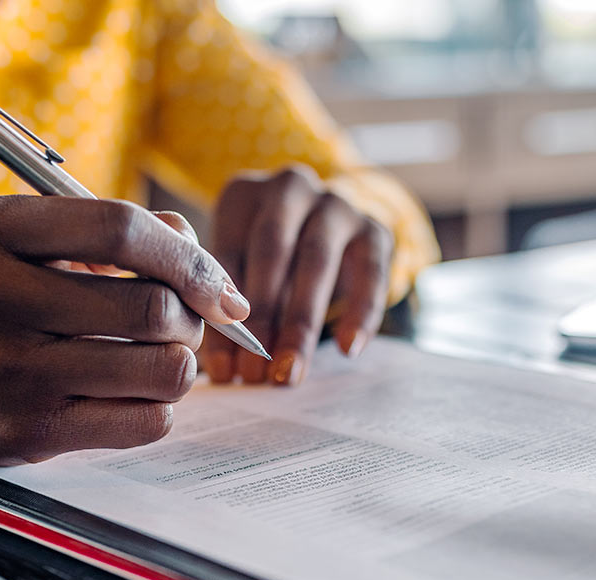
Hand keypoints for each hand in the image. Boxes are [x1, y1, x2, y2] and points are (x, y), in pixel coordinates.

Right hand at [0, 195, 251, 464]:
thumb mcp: (31, 240)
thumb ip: (117, 233)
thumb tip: (204, 265)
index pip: (122, 230)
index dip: (189, 258)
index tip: (216, 285)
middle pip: (153, 308)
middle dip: (190, 317)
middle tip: (179, 323)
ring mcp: (9, 370)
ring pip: (163, 369)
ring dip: (181, 364)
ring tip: (157, 357)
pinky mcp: (28, 430)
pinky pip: (147, 421)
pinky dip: (158, 406)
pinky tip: (131, 394)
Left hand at [203, 165, 393, 385]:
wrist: (335, 230)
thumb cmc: (273, 261)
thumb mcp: (243, 270)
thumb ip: (229, 307)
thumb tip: (225, 370)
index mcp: (242, 195)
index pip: (226, 256)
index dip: (221, 316)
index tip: (223, 370)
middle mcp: (289, 188)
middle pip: (272, 251)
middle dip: (261, 318)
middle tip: (254, 374)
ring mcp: (336, 203)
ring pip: (316, 260)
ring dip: (301, 322)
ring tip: (290, 372)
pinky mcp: (375, 227)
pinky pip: (371, 271)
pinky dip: (360, 312)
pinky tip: (347, 349)